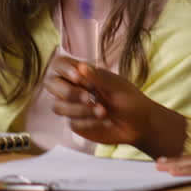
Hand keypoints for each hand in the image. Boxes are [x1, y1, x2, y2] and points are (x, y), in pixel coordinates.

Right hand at [44, 56, 186, 157]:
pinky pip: (72, 122)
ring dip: (80, 110)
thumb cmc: (129, 100)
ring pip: (58, 106)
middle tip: (89, 98)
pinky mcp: (77, 124)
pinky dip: (89, 122)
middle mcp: (74, 88)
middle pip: (51, 85)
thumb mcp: (116, 86)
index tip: (78, 77)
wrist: (139, 125)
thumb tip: (81, 67)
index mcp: (82, 74)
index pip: (59, 65)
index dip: (63, 69)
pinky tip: (104, 122)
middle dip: (69, 93)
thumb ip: (98, 77)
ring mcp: (74, 107)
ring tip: (103, 112)